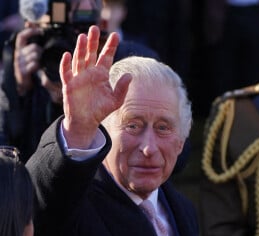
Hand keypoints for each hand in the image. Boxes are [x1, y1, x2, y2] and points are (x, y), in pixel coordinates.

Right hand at [14, 27, 42, 94]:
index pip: (22, 36)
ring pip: (35, 56)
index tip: (40, 31)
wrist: (21, 84)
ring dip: (40, 59)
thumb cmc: (27, 67)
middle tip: (42, 56)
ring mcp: (20, 63)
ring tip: (40, 63)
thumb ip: (29, 41)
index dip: (30, 31)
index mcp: (19, 49)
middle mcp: (18, 55)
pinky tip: (38, 68)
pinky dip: (38, 66)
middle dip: (41, 51)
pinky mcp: (23, 71)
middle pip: (34, 47)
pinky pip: (34, 64)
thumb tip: (29, 23)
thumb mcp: (27, 54)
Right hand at [60, 25, 131, 148]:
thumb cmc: (101, 111)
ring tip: (83, 37)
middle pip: (91, 54)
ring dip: (81, 49)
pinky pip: (66, 73)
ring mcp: (79, 78)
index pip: (106, 57)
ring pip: (79, 60)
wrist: (86, 122)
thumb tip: (130, 75)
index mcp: (101, 74)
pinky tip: (67, 55)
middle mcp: (90, 73)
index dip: (110, 46)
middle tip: (95, 28)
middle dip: (93, 42)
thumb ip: (122, 88)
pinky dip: (66, 64)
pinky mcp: (69, 85)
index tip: (116, 35)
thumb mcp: (115, 101)